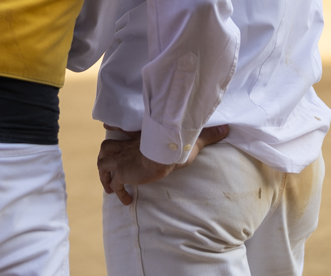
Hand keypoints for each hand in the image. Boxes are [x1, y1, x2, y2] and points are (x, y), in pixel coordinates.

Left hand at [97, 124, 229, 205]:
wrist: (163, 153)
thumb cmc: (175, 145)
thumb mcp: (192, 140)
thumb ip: (207, 136)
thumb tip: (227, 129)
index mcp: (138, 138)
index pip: (122, 131)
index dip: (116, 131)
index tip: (111, 129)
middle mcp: (126, 147)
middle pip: (107, 148)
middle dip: (106, 158)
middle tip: (110, 169)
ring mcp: (121, 160)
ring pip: (103, 164)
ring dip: (105, 175)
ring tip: (111, 187)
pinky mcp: (122, 173)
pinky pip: (113, 183)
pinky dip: (116, 191)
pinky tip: (124, 200)